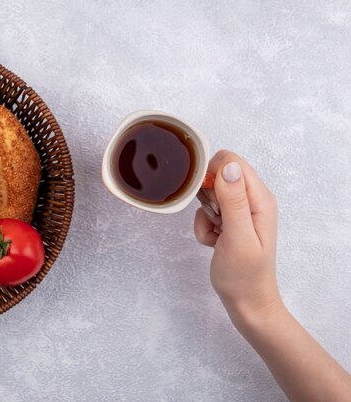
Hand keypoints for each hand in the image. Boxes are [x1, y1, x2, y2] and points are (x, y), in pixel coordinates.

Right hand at [194, 150, 281, 324]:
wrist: (246, 302)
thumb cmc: (244, 275)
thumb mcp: (237, 237)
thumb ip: (234, 200)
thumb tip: (228, 166)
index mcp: (260, 199)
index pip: (232, 163)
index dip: (213, 175)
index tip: (208, 201)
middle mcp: (253, 200)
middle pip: (220, 176)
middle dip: (208, 197)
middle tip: (216, 222)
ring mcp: (242, 211)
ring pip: (211, 195)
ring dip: (204, 214)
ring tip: (216, 235)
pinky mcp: (230, 222)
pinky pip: (207, 212)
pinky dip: (204, 227)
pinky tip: (214, 242)